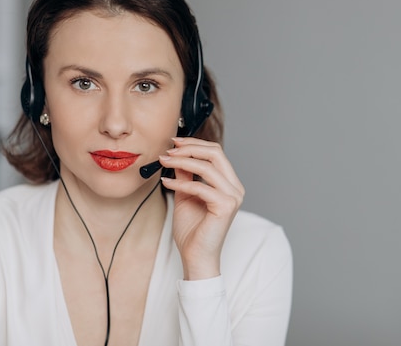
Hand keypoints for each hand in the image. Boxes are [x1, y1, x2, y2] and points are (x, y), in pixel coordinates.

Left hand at [159, 137, 244, 279]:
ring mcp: (233, 196)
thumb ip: (185, 174)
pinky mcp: (226, 206)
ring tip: (164, 162)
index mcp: (229, 183)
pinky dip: (181, 182)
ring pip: (207, 166)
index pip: (216, 152)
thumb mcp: (186, 194)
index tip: (174, 143)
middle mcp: (235, 187)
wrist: (195, 257)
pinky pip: (200, 186)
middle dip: (190, 148)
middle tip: (169, 150)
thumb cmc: (193, 230)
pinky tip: (167, 183)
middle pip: (216, 153)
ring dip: (182, 161)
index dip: (194, 144)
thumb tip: (176, 154)